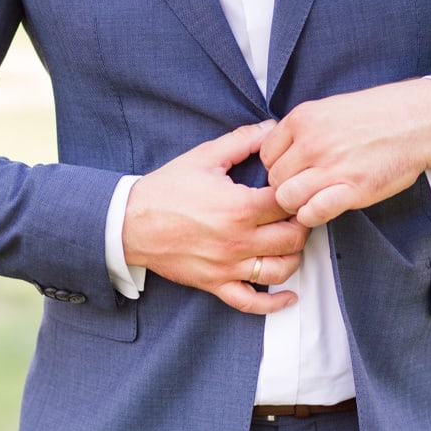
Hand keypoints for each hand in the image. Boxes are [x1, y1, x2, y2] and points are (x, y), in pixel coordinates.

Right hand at [122, 121, 309, 313]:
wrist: (128, 222)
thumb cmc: (165, 190)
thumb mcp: (204, 157)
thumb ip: (242, 141)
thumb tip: (271, 128)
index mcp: (239, 207)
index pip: (290, 203)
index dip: (301, 194)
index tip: (299, 190)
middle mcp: (238, 240)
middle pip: (293, 238)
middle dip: (301, 224)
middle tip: (298, 215)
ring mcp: (228, 266)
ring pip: (281, 270)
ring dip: (293, 257)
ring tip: (289, 243)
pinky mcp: (215, 283)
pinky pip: (251, 302)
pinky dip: (274, 302)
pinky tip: (289, 295)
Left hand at [259, 79, 430, 227]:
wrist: (419, 120)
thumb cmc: (376, 114)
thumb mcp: (329, 109)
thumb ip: (301, 129)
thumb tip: (277, 150)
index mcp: (302, 119)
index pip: (265, 154)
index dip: (277, 166)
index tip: (292, 170)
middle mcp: (312, 143)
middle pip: (274, 179)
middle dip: (285, 186)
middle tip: (303, 187)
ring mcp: (331, 167)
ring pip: (286, 198)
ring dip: (296, 203)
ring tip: (311, 199)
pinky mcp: (352, 189)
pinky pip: (312, 213)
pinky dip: (312, 215)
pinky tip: (323, 208)